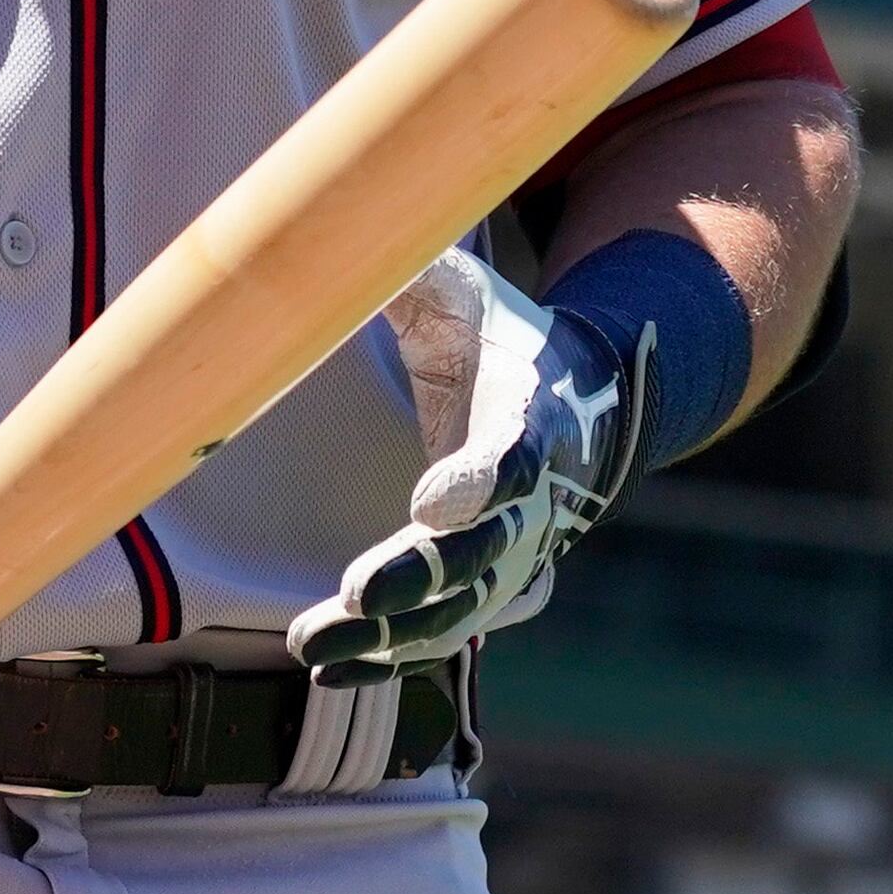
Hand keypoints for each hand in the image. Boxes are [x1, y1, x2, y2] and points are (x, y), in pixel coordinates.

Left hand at [288, 247, 650, 688]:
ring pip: (458, 610)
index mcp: (532, 413)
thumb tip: (341, 227)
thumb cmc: (502, 340)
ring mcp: (514, 554)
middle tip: (363, 594)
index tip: (436, 500)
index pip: (520, 451)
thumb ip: (410, 274)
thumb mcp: (465, 291)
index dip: (485, 479)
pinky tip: (329, 666)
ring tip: (312, 641)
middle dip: (423, 576)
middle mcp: (533, 499)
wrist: (580, 409)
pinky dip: (389, 656)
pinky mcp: (487, 589)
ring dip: (388, 634)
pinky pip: (442, 634)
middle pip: (485, 553)